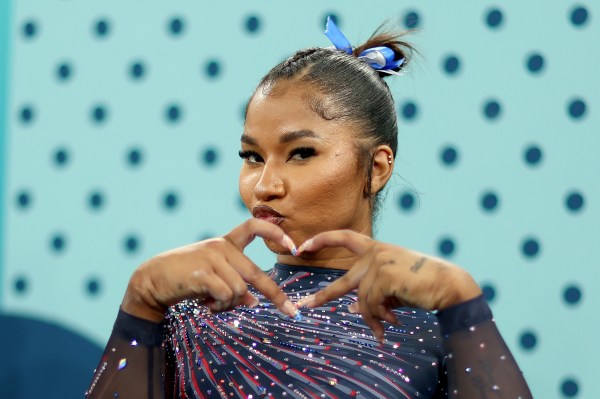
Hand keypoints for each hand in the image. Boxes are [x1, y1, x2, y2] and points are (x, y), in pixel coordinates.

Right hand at [122, 219, 298, 321]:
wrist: (152, 280)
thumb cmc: (185, 278)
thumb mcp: (213, 276)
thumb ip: (234, 283)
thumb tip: (254, 302)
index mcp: (225, 243)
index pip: (254, 227)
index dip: (275, 233)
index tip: (293, 245)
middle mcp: (221, 247)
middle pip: (256, 274)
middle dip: (276, 295)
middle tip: (291, 312)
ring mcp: (212, 258)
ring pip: (240, 291)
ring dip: (228, 304)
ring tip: (211, 302)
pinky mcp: (203, 273)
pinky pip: (226, 296)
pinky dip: (218, 306)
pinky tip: (204, 303)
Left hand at [296, 230, 481, 341]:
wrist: (447, 285)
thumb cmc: (420, 285)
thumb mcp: (391, 288)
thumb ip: (371, 294)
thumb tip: (352, 309)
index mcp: (375, 248)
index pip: (343, 237)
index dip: (321, 239)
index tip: (302, 246)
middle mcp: (374, 253)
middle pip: (343, 281)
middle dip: (323, 297)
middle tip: (304, 306)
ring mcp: (379, 264)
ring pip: (362, 301)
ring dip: (372, 319)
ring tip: (383, 330)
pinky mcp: (385, 277)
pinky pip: (372, 305)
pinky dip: (379, 319)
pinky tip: (392, 322)